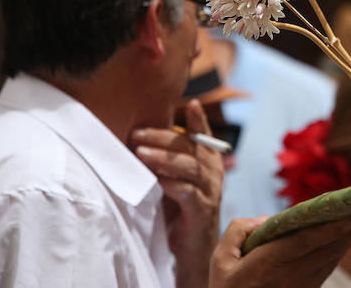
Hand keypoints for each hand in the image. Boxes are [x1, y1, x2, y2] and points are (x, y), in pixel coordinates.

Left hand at [131, 99, 224, 287]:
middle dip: (163, 138)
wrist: (194, 246)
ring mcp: (210, 190)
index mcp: (208, 160)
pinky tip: (157, 181)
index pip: (202, 135)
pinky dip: (172, 184)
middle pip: (190, 147)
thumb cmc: (181, 208)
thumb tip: (140, 138)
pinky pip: (188, 193)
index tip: (191, 103)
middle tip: (137, 134)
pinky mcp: (202, 210)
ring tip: (141, 154)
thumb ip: (167, 159)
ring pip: (190, 167)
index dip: (198, 119)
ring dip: (164, 159)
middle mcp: (213, 171)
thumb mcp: (176, 178)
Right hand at [210, 216, 350, 287]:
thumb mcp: (220, 260)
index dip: (327, 231)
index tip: (350, 219)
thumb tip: (267, 219)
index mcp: (268, 264)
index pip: (303, 244)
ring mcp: (303, 284)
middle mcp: (291, 275)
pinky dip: (344, 247)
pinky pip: (329, 264)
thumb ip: (239, 231)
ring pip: (334, 257)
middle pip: (329, 249)